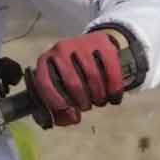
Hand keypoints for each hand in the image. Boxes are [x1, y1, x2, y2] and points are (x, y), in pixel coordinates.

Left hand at [24, 25, 145, 127]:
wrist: (91, 46)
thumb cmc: (72, 74)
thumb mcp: (60, 86)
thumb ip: (60, 108)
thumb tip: (72, 118)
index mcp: (45, 61)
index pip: (45, 82)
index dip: (54, 100)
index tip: (66, 110)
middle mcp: (61, 49)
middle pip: (72, 83)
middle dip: (82, 101)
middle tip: (87, 107)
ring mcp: (81, 43)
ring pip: (92, 76)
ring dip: (98, 96)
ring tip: (99, 101)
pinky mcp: (101, 41)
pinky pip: (110, 68)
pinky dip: (114, 87)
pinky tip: (114, 98)